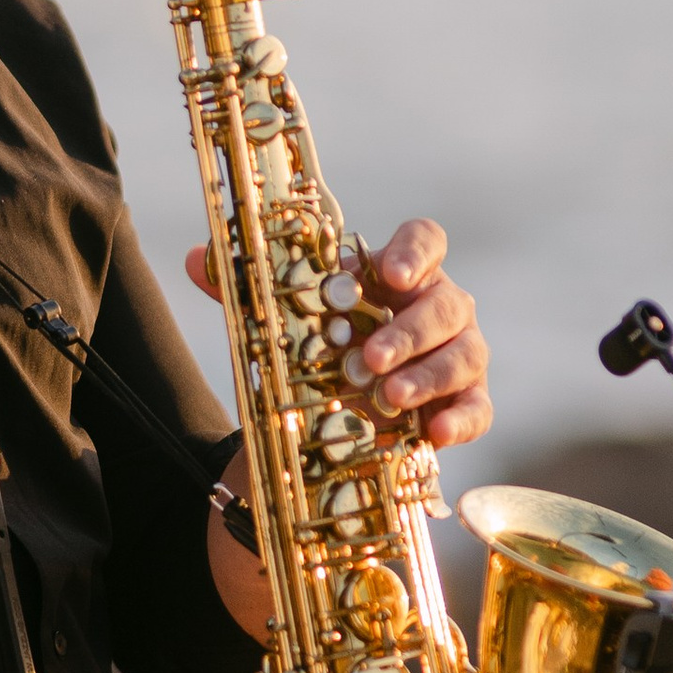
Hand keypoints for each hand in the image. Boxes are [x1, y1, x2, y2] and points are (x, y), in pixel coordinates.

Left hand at [182, 213, 492, 449]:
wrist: (331, 419)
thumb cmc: (321, 353)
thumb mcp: (284, 323)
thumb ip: (247, 290)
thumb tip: (195, 258)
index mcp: (400, 274)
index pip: (426, 240)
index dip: (415, 251)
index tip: (391, 273)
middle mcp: (439, 308)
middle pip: (446, 303)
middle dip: (410, 331)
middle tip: (370, 357)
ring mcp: (459, 355)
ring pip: (464, 354)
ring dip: (429, 375)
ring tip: (389, 396)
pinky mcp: (465, 403)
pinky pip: (477, 408)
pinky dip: (461, 419)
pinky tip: (436, 432)